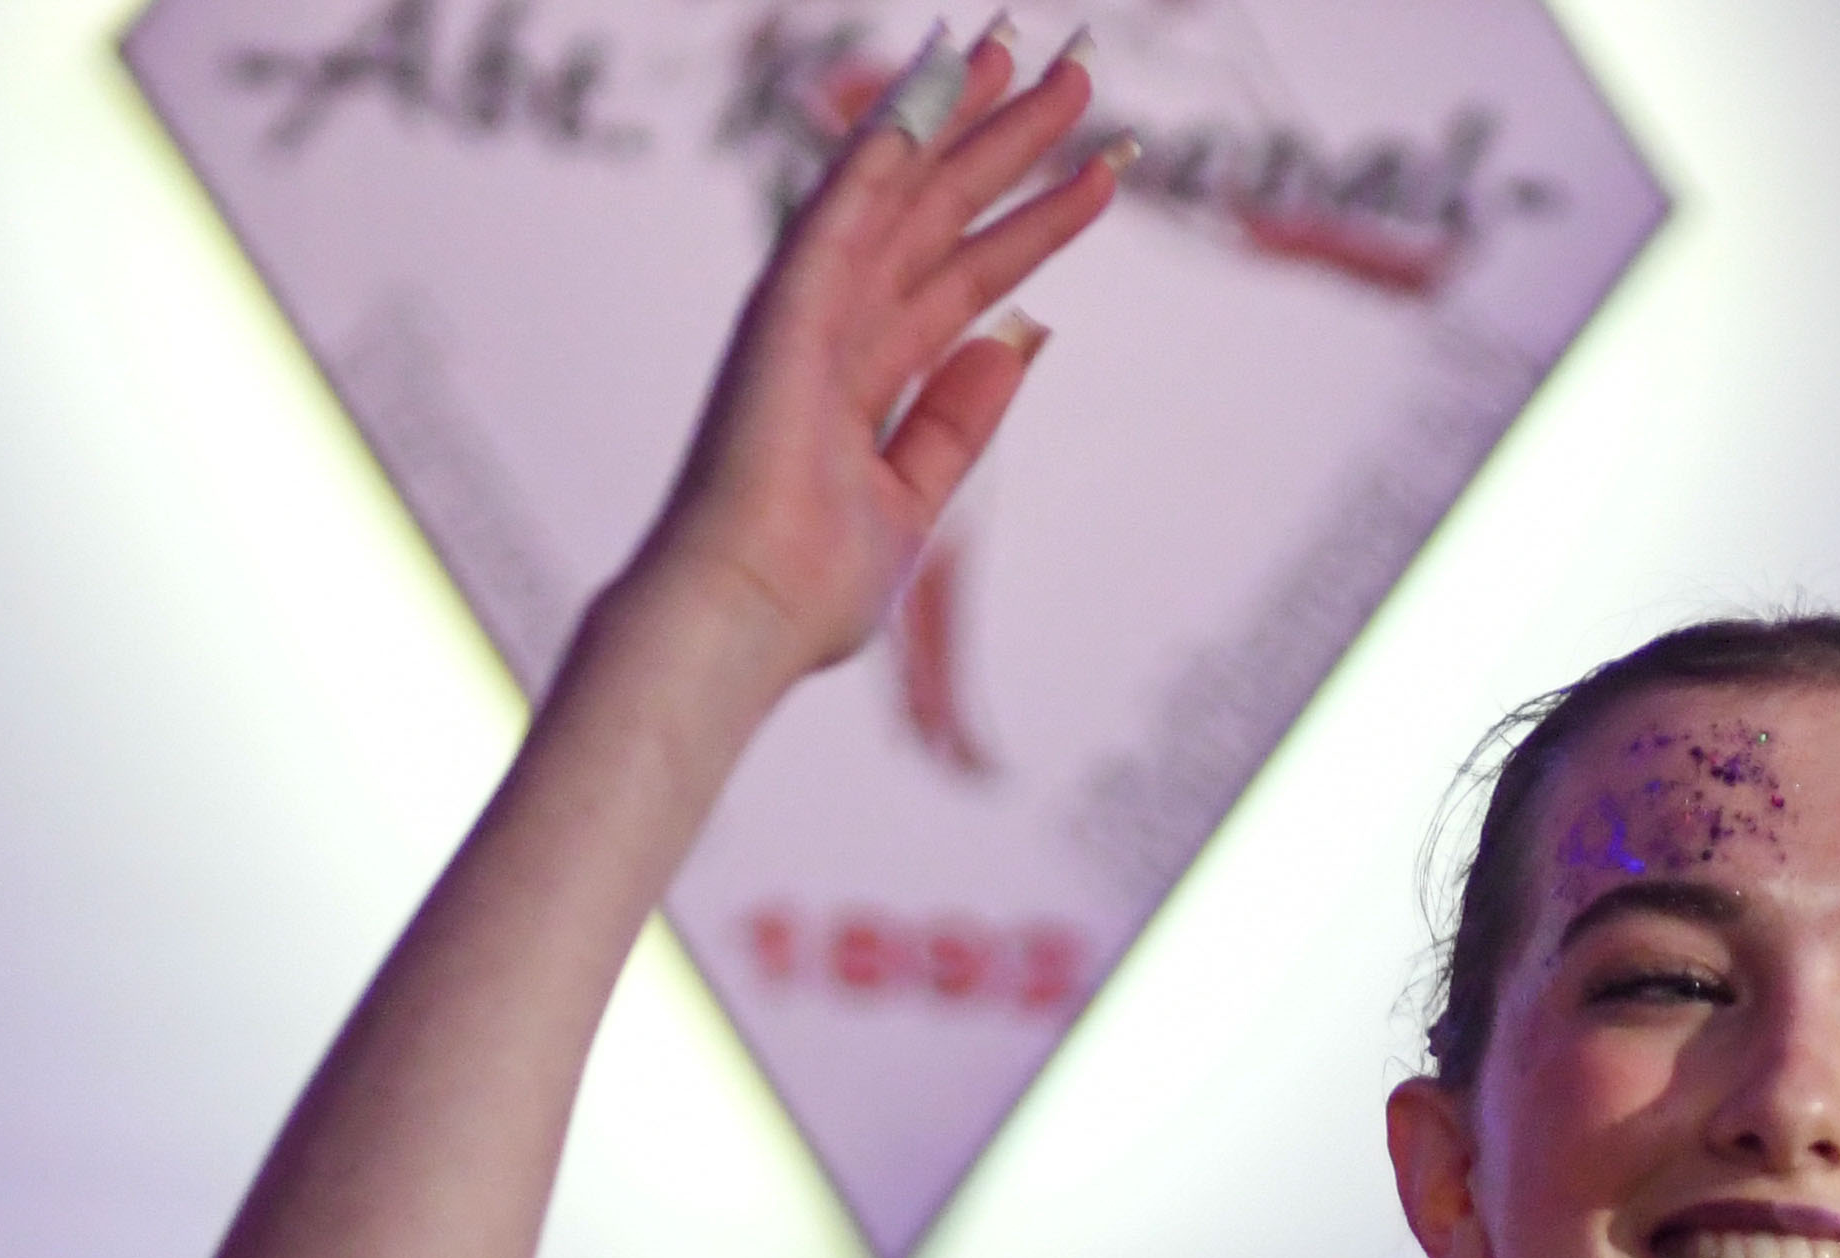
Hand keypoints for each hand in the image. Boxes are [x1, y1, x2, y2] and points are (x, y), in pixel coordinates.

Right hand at [625, 33, 1117, 678]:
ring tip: (1027, 48)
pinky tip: (937, 83)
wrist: (742, 617)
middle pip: (944, 211)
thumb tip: (1015, 339)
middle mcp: (840, 325)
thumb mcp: (913, 497)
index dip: (1034, 219)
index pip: (969, 275)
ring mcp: (810, 308)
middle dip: (1010, 140)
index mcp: (867, 374)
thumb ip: (956, 419)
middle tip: (1078, 71)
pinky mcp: (787, 304)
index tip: (1097, 169)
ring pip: (905, 188)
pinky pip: (845, 202)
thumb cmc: (809, 587)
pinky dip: (889, 140)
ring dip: (966, 117)